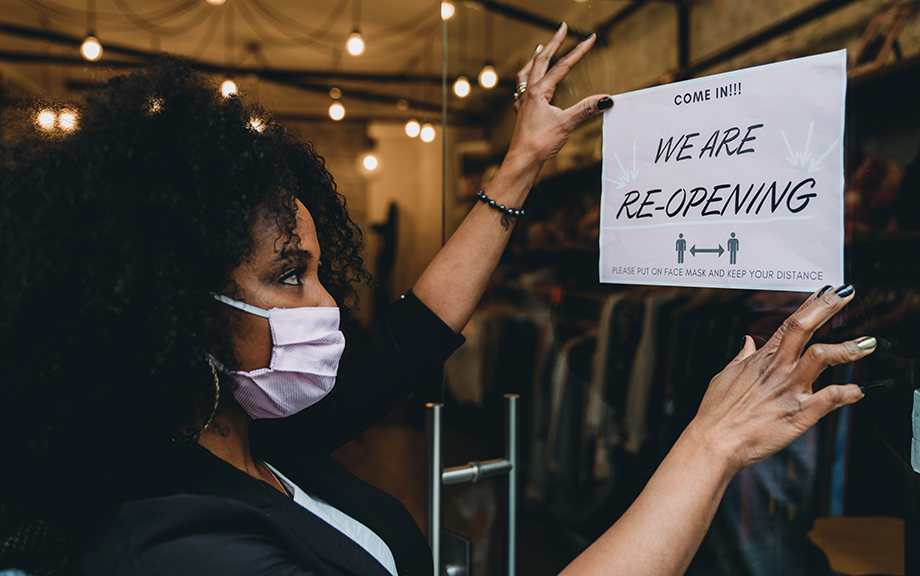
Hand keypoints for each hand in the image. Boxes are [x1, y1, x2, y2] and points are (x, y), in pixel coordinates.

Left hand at [507, 23, 611, 164]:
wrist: (522, 161)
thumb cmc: (539, 144)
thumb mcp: (567, 124)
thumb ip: (587, 109)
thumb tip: (607, 99)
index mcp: (538, 91)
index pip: (562, 66)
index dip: (578, 51)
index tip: (590, 38)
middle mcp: (528, 93)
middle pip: (541, 60)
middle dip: (553, 42)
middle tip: (562, 28)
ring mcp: (523, 102)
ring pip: (528, 72)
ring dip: (536, 58)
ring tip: (541, 48)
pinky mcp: (522, 112)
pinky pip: (523, 87)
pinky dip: (528, 77)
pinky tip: (530, 82)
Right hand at [689, 285, 871, 471]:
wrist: (714, 441)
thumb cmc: (716, 412)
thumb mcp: (725, 376)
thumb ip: (741, 357)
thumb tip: (747, 342)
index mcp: (763, 359)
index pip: (791, 323)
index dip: (812, 304)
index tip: (828, 292)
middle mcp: (779, 369)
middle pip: (805, 327)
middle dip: (828, 307)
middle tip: (846, 294)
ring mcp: (790, 389)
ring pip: (822, 357)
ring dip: (847, 348)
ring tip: (867, 343)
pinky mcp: (799, 413)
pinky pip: (830, 398)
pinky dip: (849, 393)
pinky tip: (859, 390)